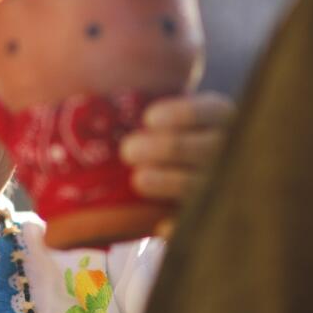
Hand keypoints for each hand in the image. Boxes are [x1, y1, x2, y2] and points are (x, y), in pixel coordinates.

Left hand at [120, 91, 235, 232]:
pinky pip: (203, 224)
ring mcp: (225, 187)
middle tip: (128, 150)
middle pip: (208, 148)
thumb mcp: (164, 122)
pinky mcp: (213, 221)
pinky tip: (161, 226)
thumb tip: (83, 87)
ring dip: (172, 181)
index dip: (184, 114)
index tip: (148, 119)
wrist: (185, 192)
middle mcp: (229, 151)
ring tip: (139, 179)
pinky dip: (183, 226)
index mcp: (220, 120)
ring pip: (205, 184)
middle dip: (169, 148)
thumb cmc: (162, 145)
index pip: (212, 111)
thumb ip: (143, 112)